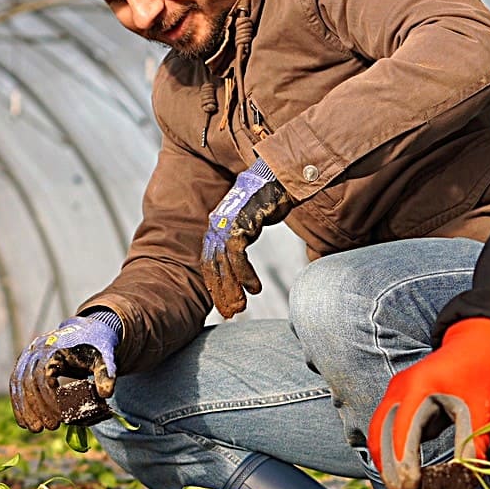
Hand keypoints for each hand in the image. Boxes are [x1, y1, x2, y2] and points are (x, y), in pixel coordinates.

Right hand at [10, 312, 120, 431]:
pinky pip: (16, 384)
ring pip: (18, 384)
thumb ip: (106, 374)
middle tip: (50, 428)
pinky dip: (19, 404)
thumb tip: (105, 395)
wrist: (86, 332)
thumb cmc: (95, 346)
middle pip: (28, 381)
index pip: (43, 375)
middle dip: (37, 408)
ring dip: (25, 409)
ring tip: (35, 429)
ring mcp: (28, 356)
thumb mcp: (105, 357)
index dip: (48, 399)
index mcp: (54, 347)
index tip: (59, 418)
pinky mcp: (25, 363)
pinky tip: (24, 422)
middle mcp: (36, 350)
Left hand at [200, 159, 293, 317]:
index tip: (223, 303)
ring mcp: (225, 224)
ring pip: (224, 265)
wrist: (280, 176)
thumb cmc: (269, 198)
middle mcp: (216, 225)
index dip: (215, 284)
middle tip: (230, 312)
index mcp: (215, 226)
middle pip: (213, 266)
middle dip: (221, 292)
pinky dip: (245, 275)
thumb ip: (243, 237)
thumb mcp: (251, 222)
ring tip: (242, 305)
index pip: (209, 262)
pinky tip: (255, 288)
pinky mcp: (238, 224)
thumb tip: (242, 255)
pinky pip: (238, 257)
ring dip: (233, 288)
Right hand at [368, 317, 489, 488]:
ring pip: (378, 434)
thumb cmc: (483, 373)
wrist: (480, 343)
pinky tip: (402, 474)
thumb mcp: (483, 409)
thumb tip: (466, 482)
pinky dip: (389, 453)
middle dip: (391, 470)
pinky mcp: (400, 401)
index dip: (404, 464)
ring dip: (386, 464)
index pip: (402, 432)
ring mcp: (396, 394)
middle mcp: (399, 390)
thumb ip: (472, 444)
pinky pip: (385, 430)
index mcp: (418, 388)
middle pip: (382, 437)